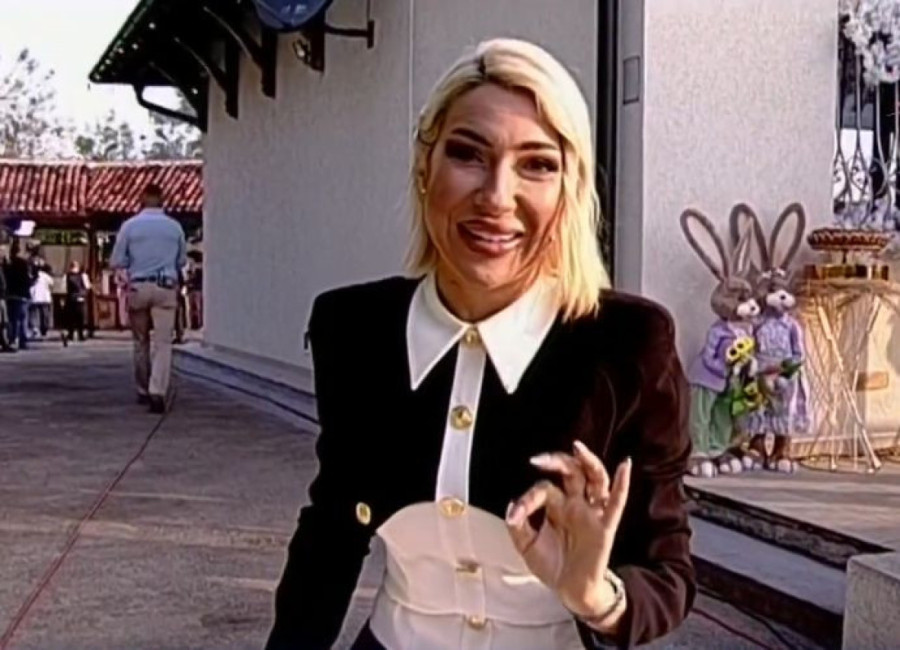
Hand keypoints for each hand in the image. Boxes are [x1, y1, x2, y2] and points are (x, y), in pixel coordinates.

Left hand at [506, 440, 630, 618]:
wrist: (569, 591)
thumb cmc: (551, 565)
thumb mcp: (527, 546)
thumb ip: (518, 527)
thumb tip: (511, 506)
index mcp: (556, 505)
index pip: (544, 489)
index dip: (528, 499)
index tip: (516, 516)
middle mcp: (575, 504)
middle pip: (572, 472)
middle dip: (557, 461)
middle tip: (539, 460)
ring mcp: (591, 513)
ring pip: (595, 479)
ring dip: (588, 462)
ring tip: (578, 448)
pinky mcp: (605, 527)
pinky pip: (616, 503)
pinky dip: (622, 484)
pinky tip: (625, 466)